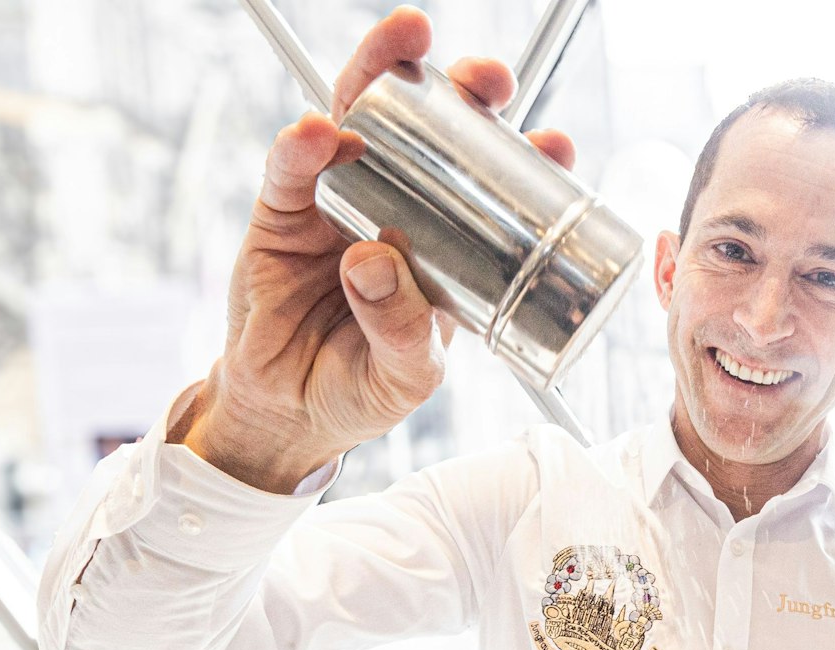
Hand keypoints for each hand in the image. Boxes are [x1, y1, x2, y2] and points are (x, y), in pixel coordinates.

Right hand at [176, 6, 577, 492]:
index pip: (488, 190)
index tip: (553, 146)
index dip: (522, 161)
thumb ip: (402, 327)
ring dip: (379, 80)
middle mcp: (395, 210)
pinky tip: (318, 134)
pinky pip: (291, 171)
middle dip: (458, 93)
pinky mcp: (282, 215)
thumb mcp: (407, 372)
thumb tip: (372, 258)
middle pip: (426, 134)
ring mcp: (339, 204)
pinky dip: (302, 147)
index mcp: (446, 246)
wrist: (287, 415)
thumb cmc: (361, 387)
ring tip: (403, 50)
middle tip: (484, 77)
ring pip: (358, 123)